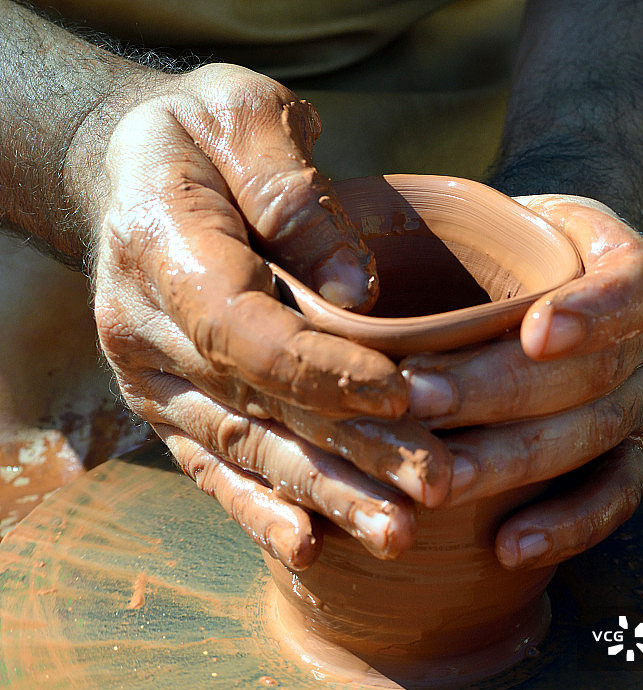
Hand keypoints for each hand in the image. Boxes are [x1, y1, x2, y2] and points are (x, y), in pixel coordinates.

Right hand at [88, 64, 451, 568]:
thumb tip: (361, 292)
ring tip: (398, 533)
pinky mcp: (173, 406)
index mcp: (163, 251)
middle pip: (261, 403)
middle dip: (353, 451)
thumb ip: (292, 193)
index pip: (246, 330)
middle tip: (435, 486)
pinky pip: (215, 465)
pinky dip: (261, 508)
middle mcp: (147, 331)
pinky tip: (309, 548)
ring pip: (249, 447)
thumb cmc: (200, 135)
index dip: (322, 369)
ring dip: (326, 494)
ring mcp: (156, 380)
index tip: (403, 394)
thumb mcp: (241, 116)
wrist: (134, 170)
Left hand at [401, 195, 642, 568]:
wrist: (546, 277)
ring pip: (588, 438)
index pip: (632, 286)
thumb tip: (342, 270)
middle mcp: (639, 341)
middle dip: (498, 392)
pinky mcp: (622, 454)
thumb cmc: (503, 249)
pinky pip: (613, 496)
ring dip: (512, 461)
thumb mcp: (492, 216)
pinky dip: (566, 526)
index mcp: (622, 266)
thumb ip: (448, 229)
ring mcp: (635, 402)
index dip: (593, 313)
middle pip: (587, 373)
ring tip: (440, 479)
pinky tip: (508, 548)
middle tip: (419, 402)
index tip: (536, 331)